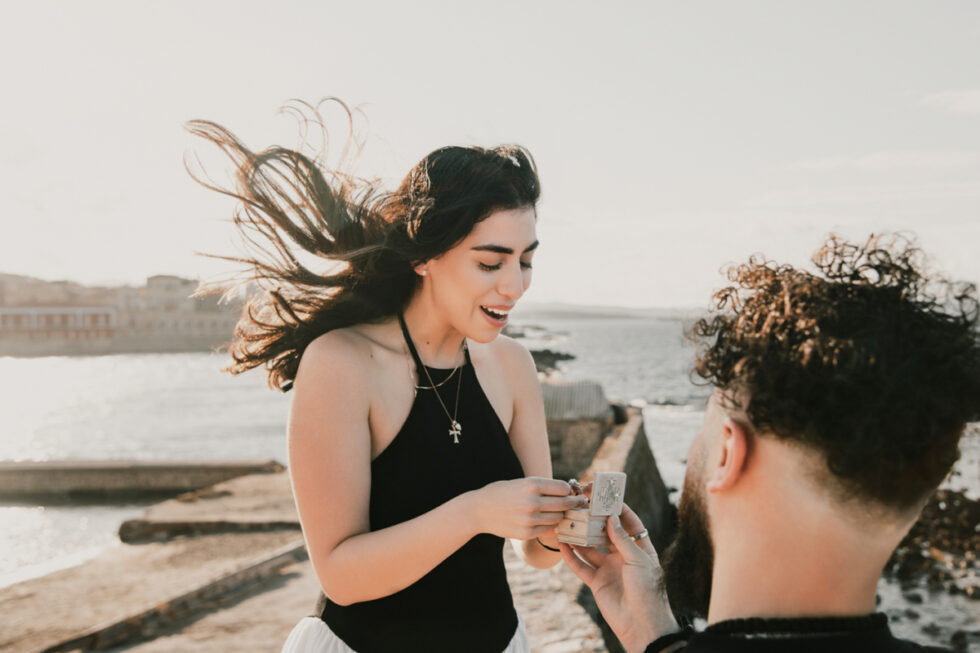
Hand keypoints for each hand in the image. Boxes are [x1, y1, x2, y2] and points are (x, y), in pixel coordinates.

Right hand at [471, 477, 587, 539]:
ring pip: (557, 518)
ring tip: (559, 511)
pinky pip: (547, 529)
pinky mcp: (526, 533)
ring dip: (560, 515)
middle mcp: (532, 502)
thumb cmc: (502, 492)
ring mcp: (529, 519)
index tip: (570, 491)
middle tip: (577, 503)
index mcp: (531, 484)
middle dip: (573, 503)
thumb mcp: (521, 483)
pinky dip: (550, 525)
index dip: (568, 490)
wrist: (479, 510)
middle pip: (564, 504)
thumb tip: (567, 492)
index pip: (562, 488)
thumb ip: (542, 487)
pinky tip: (546, 520)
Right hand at [560, 503, 679, 652]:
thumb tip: (611, 517)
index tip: (603, 495)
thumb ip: (623, 539)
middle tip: (580, 506)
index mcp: (639, 548)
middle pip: (605, 533)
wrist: (641, 625)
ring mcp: (609, 568)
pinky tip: (562, 544)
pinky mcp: (597, 582)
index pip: (628, 522)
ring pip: (590, 548)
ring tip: (566, 521)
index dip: (617, 508)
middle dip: (593, 520)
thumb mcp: (638, 560)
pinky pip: (581, 566)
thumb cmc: (647, 591)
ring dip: (578, 536)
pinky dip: (571, 556)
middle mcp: (623, 556)